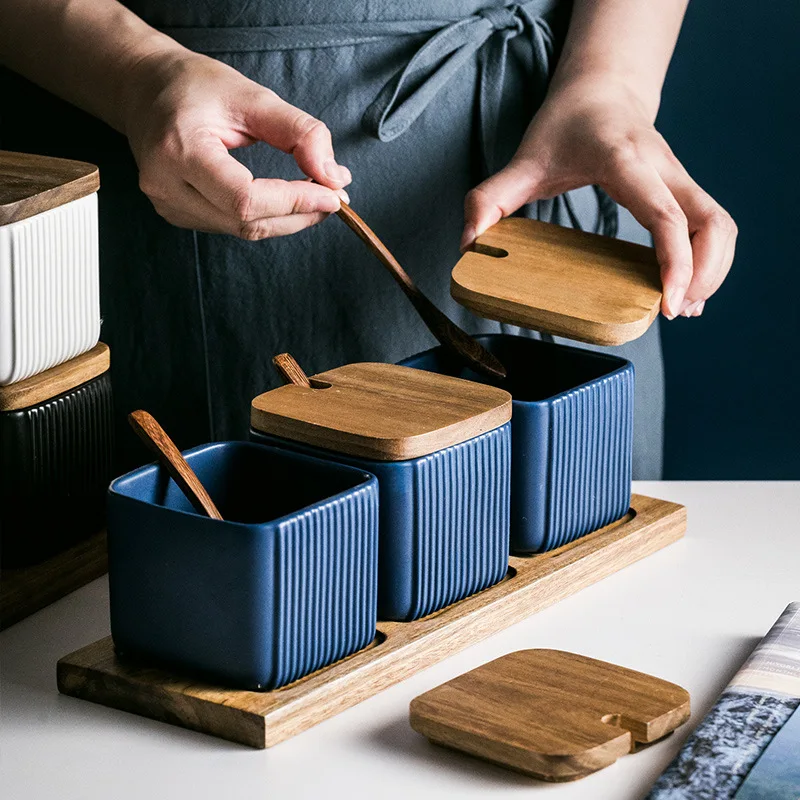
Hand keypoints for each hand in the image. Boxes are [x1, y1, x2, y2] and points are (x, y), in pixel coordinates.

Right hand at [122, 50, 350, 238]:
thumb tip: (334, 177)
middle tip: (334, 197)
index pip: (245, 199)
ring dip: (287, 219)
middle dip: (299, 214)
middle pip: (247, 221)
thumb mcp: (252, 96)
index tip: (333, 195)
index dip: (295, 203)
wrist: (143, 89)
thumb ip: (299, 133)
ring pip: (243, 230)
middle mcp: (166, 185)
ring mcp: (168, 205)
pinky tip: (285, 200)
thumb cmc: (194, 86)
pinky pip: (232, 226)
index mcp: (178, 150)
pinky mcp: (177, 215)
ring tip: (315, 196)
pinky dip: (266, 217)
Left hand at [462, 79, 736, 317]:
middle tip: (674, 313)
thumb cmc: (564, 127)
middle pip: (710, 223)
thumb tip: (467, 246)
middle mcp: (662, 168)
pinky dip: (710, 261)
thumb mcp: (522, 161)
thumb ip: (489, 200)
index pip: (666, 215)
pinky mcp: (685, 189)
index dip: (675, 261)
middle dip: (704, 274)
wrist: (602, 91)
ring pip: (721, 225)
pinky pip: (713, 226)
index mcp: (625, 162)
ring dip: (713, 271)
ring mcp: (680, 177)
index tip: (669, 304)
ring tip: (684, 309)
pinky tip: (689, 292)